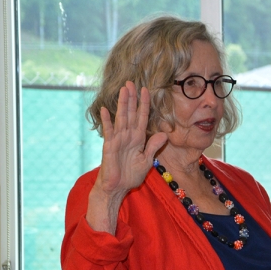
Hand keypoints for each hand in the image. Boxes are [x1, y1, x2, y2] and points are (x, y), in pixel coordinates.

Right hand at [96, 82, 167, 196]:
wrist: (117, 188)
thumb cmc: (130, 175)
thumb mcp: (147, 160)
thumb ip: (153, 146)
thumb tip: (165, 134)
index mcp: (138, 138)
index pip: (142, 117)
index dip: (144, 104)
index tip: (147, 90)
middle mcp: (128, 136)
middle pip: (130, 113)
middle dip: (132, 98)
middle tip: (132, 82)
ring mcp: (118, 140)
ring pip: (121, 118)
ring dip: (122, 104)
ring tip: (124, 90)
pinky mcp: (109, 146)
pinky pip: (109, 132)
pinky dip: (107, 121)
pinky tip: (105, 110)